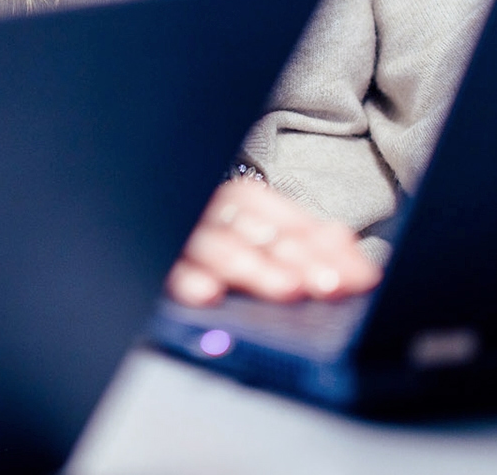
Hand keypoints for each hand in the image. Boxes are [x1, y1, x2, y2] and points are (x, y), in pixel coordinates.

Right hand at [166, 177, 381, 305]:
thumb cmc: (209, 232)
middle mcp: (213, 213)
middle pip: (260, 236)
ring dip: (253, 268)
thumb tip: (345, 243)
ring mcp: (184, 236)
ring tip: (287, 289)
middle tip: (329, 285)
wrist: (136, 205)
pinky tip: (209, 295)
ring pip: (219, 248)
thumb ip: (299, 236)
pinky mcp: (155, 258)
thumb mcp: (255, 227)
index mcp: (241, 203)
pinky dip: (187, 280)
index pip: (290, 223)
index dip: (327, 249)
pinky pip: (168, 268)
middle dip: (297, 261)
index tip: (359, 276)